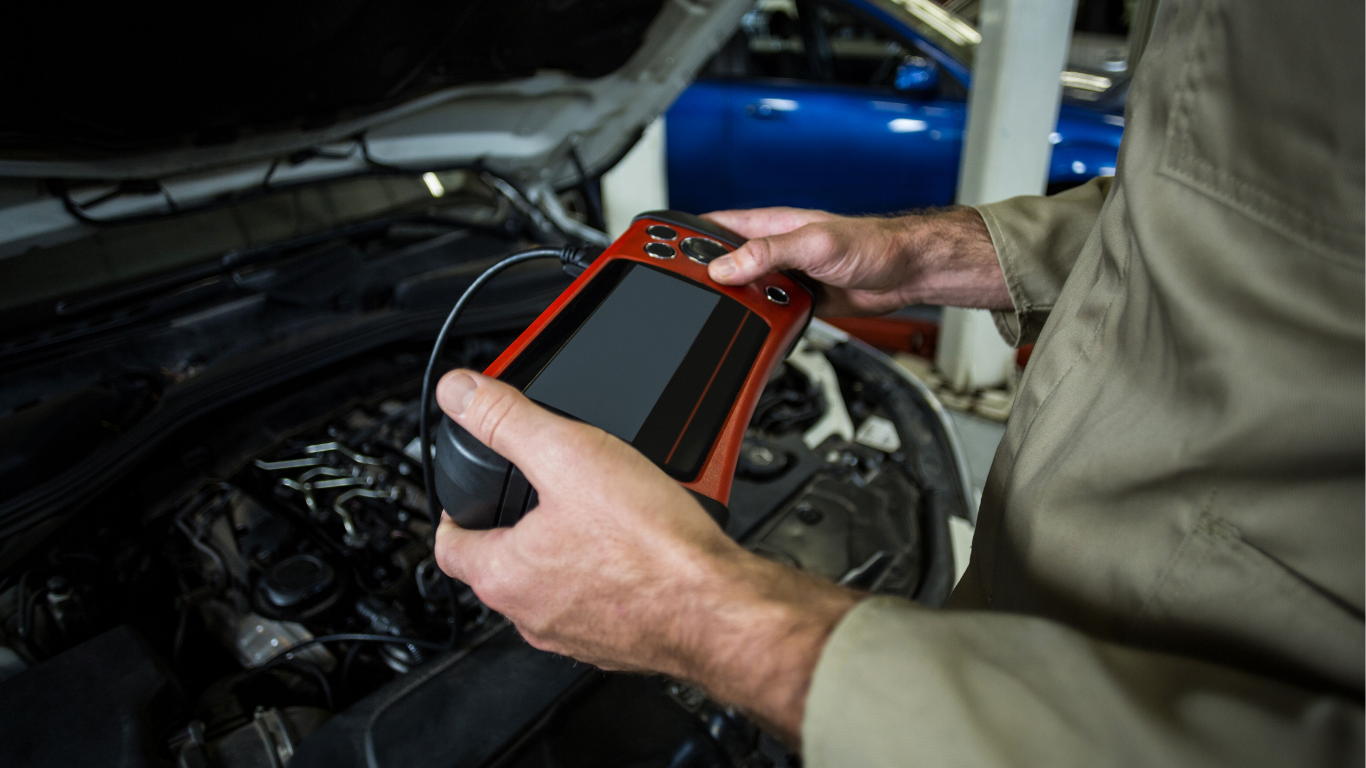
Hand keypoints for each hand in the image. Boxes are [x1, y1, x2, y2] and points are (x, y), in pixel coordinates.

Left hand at [433, 369, 860, 743]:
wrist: (719, 607)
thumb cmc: (651, 547)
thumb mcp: (570, 455)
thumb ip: (507, 420)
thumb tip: (459, 392)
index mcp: (504, 574)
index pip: (448, 545)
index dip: (456, 510)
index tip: (469, 492)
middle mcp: (530, 615)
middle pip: (502, 565)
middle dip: (517, 527)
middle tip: (540, 492)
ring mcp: (576, 635)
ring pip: (552, 586)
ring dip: (564, 552)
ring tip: (593, 515)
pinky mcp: (620, 643)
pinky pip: (599, 603)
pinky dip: (607, 576)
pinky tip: (636, 548)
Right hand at [703, 205, 1011, 315]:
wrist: (907, 274)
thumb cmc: (874, 244)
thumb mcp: (815, 243)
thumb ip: (768, 253)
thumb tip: (725, 265)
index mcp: (770, 225)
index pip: (714, 226)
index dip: (684, 235)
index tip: (659, 248)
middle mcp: (773, 251)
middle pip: (722, 264)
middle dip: (701, 277)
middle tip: (679, 294)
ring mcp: (783, 278)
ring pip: (744, 294)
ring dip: (734, 307)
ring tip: (718, 318)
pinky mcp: (797, 303)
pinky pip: (768, 315)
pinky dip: (760, 324)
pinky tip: (755, 332)